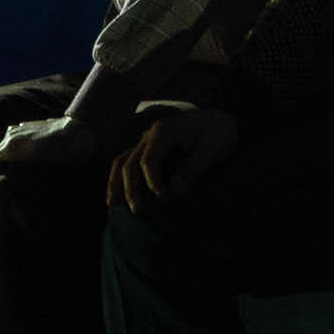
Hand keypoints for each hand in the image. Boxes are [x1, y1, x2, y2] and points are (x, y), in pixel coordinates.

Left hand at [0, 115, 99, 186]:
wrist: (76, 132)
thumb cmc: (74, 139)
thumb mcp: (60, 143)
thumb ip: (51, 148)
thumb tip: (57, 157)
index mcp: (24, 130)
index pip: (7, 148)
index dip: (3, 164)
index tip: (4, 179)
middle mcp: (14, 132)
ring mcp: (10, 139)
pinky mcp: (9, 149)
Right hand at [108, 106, 238, 209]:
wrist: (222, 122)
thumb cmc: (219, 133)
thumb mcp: (212, 149)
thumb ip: (193, 167)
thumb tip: (175, 189)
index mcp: (163, 131)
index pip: (147, 160)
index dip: (152, 182)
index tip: (163, 198)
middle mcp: (150, 135)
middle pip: (130, 161)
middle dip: (129, 187)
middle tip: (136, 210)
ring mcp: (148, 142)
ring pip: (123, 160)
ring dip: (116, 182)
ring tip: (112, 204)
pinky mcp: (151, 150)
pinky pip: (131, 162)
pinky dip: (122, 178)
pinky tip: (120, 195)